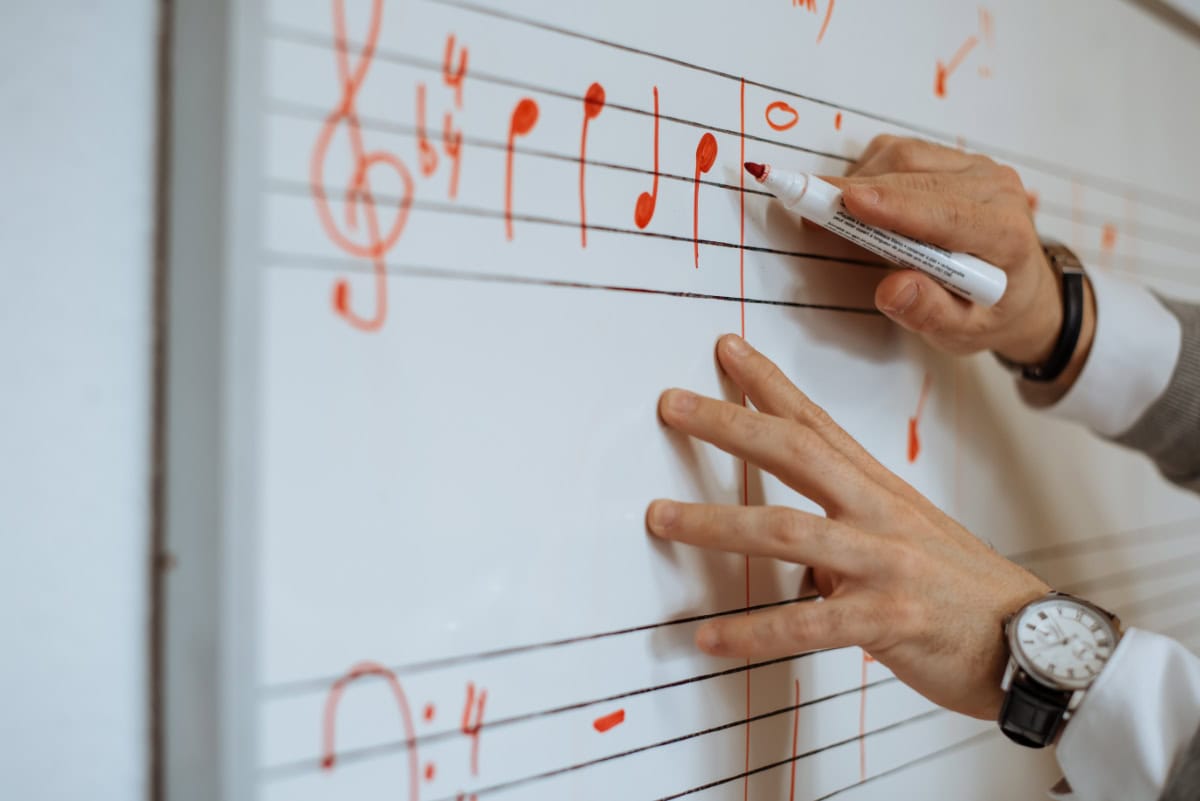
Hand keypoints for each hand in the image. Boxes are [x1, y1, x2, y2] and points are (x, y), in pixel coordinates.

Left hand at [647, 335, 1048, 719]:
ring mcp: (884, 563)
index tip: (726, 350)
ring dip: (716, 523)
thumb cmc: (965, 590)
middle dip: (729, 424)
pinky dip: (754, 631)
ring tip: (661, 518)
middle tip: (671, 404)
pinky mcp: (888, 621)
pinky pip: (808, 624)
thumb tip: (790, 544)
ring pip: (788, 529)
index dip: (769, 383)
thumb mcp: (905, 538)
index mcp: (881, 489)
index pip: (817, 422)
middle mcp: (879, 515)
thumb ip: (845, 530)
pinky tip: (710, 638)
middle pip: (796, 453)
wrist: (1036, 644)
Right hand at [825, 135, 1066, 366]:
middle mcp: (995, 189)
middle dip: (854, 191)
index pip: (947, 213)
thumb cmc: (991, 311)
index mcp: (1005, 234)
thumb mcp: (965, 332)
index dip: (895, 206)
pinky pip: (901, 152)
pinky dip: (868, 173)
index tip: (850, 202)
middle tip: (803, 205)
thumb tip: (891, 290)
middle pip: (915, 176)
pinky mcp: (952, 159)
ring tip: (831, 216)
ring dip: (858, 181)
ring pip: (904, 156)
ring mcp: (975, 168)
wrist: (1020, 288)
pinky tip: (858, 204)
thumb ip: (931, 313)